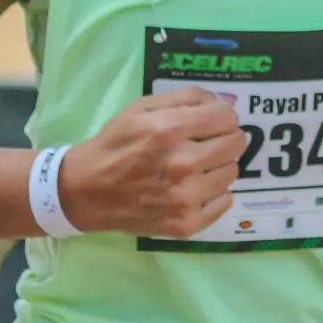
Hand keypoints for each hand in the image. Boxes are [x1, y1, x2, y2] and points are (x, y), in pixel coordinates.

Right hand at [57, 87, 245, 238]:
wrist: (86, 191)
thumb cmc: (115, 144)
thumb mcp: (142, 107)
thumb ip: (186, 98)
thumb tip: (223, 101)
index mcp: (169, 130)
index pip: (226, 118)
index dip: (220, 116)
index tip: (209, 121)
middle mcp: (183, 164)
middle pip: (235, 144)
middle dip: (223, 138)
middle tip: (203, 143)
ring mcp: (186, 198)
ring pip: (231, 172)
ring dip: (218, 165)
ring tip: (194, 166)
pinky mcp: (186, 224)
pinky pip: (225, 202)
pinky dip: (214, 193)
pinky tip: (193, 188)